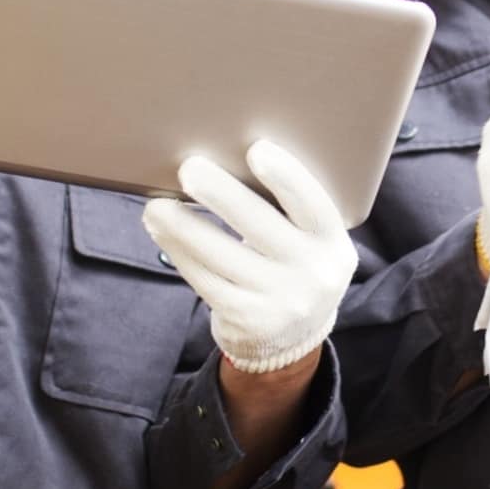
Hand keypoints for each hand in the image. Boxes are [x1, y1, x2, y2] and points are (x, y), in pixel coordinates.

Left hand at [144, 142, 355, 373]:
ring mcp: (278, 301)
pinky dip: (179, 252)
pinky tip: (161, 232)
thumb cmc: (293, 266)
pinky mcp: (245, 319)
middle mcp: (312, 273)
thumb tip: (227, 162)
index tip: (256, 149)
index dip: (286, 176)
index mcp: (332, 243)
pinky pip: (204, 279)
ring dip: (182, 226)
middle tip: (189, 168)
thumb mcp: (310, 243)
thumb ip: (287, 211)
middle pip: (258, 225)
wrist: (293, 339)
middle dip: (220, 194)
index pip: (313, 205)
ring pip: (220, 254)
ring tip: (157, 205)